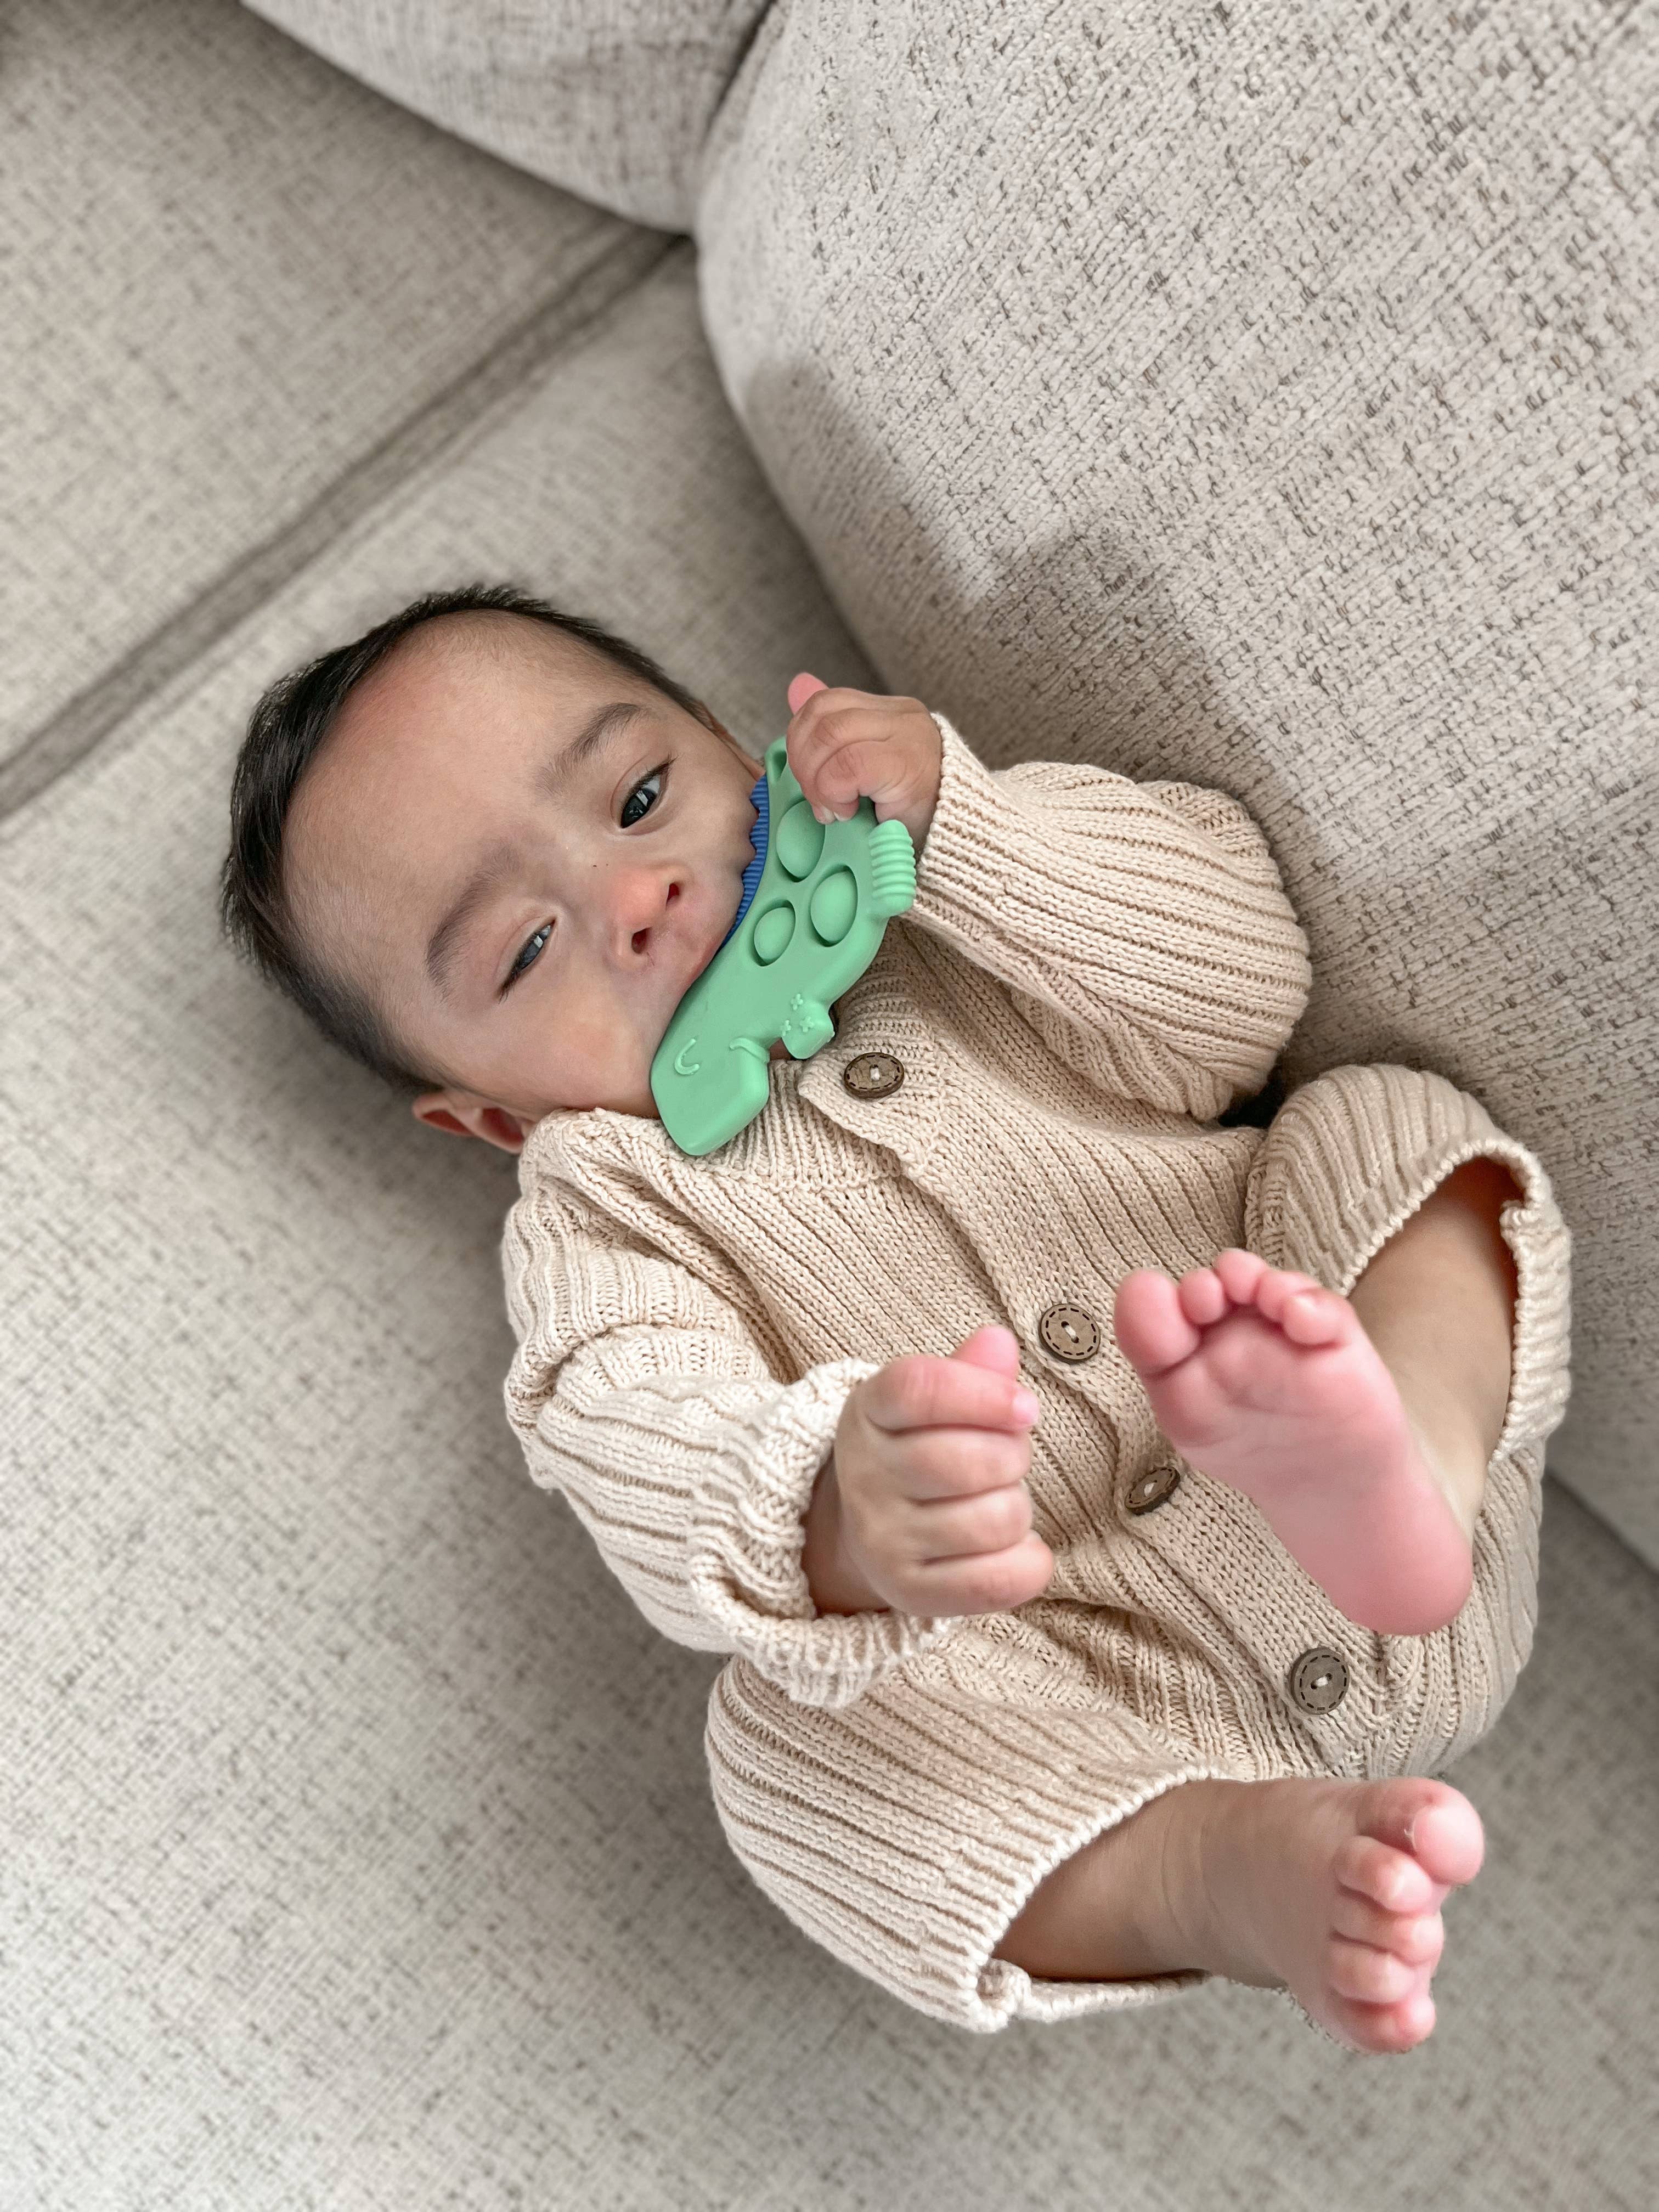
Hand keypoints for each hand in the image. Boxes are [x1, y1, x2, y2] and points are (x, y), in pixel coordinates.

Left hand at [784, 672, 943, 858]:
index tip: (806, 778)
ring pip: (831, 733)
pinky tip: (847, 812)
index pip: (824, 703)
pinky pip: (849, 765)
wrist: (959, 844)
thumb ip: (834, 733)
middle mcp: (900, 716)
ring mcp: (907, 735)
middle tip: (815, 800)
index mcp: (888, 713)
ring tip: (830, 809)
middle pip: (822, 714)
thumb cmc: (909, 816)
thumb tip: (797, 686)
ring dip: (815, 779)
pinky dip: (834, 792)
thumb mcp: (866, 769)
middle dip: (802, 761)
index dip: (799, 739)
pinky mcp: (907, 764)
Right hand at [802, 1326, 1054, 1616]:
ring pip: (992, 1520)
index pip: (918, 1389)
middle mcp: (864, 1476)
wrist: (870, 1530)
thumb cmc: (922, 1449)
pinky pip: (996, 1581)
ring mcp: (882, 1539)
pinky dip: (1028, 1562)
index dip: (983, 1394)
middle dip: (1012, 1455)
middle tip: (1007, 1458)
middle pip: (966, 1461)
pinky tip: (1017, 1546)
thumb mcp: (934, 1402)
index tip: (1025, 1407)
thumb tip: (998, 1342)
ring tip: (998, 1501)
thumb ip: (970, 1372)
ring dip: (1016, 1507)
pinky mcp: (909, 1591)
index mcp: (869, 1410)